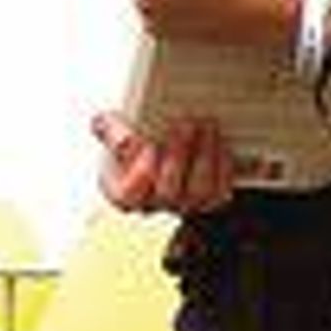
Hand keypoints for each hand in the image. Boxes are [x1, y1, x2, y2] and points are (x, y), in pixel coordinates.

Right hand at [93, 110, 235, 215]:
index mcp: (124, 193)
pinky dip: (222, 166)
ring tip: (207, 126)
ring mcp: (182, 206)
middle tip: (186, 124)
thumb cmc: (135, 146)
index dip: (141, 171)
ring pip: (198, 193)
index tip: (148, 143)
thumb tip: (107, 127)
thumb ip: (109, 130)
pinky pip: (220, 191)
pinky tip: (219, 142)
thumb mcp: (115, 136)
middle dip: (179, 155)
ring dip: (205, 156)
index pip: (129, 194)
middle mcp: (153, 205)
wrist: (163, 155)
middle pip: (168, 191)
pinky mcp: (208, 201)